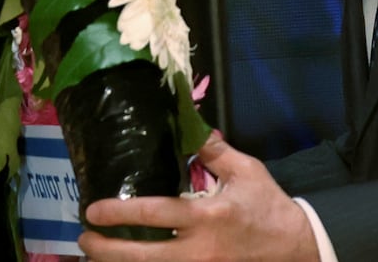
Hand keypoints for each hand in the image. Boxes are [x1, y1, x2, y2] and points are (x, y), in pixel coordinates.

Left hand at [78, 134, 319, 261]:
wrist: (294, 248)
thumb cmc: (268, 207)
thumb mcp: (247, 171)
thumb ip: (216, 151)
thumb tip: (191, 128)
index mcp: (207, 216)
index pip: (154, 214)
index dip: (119, 213)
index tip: (93, 209)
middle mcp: (198, 249)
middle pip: (140, 256)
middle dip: (105, 249)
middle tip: (84, 237)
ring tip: (94, 255)